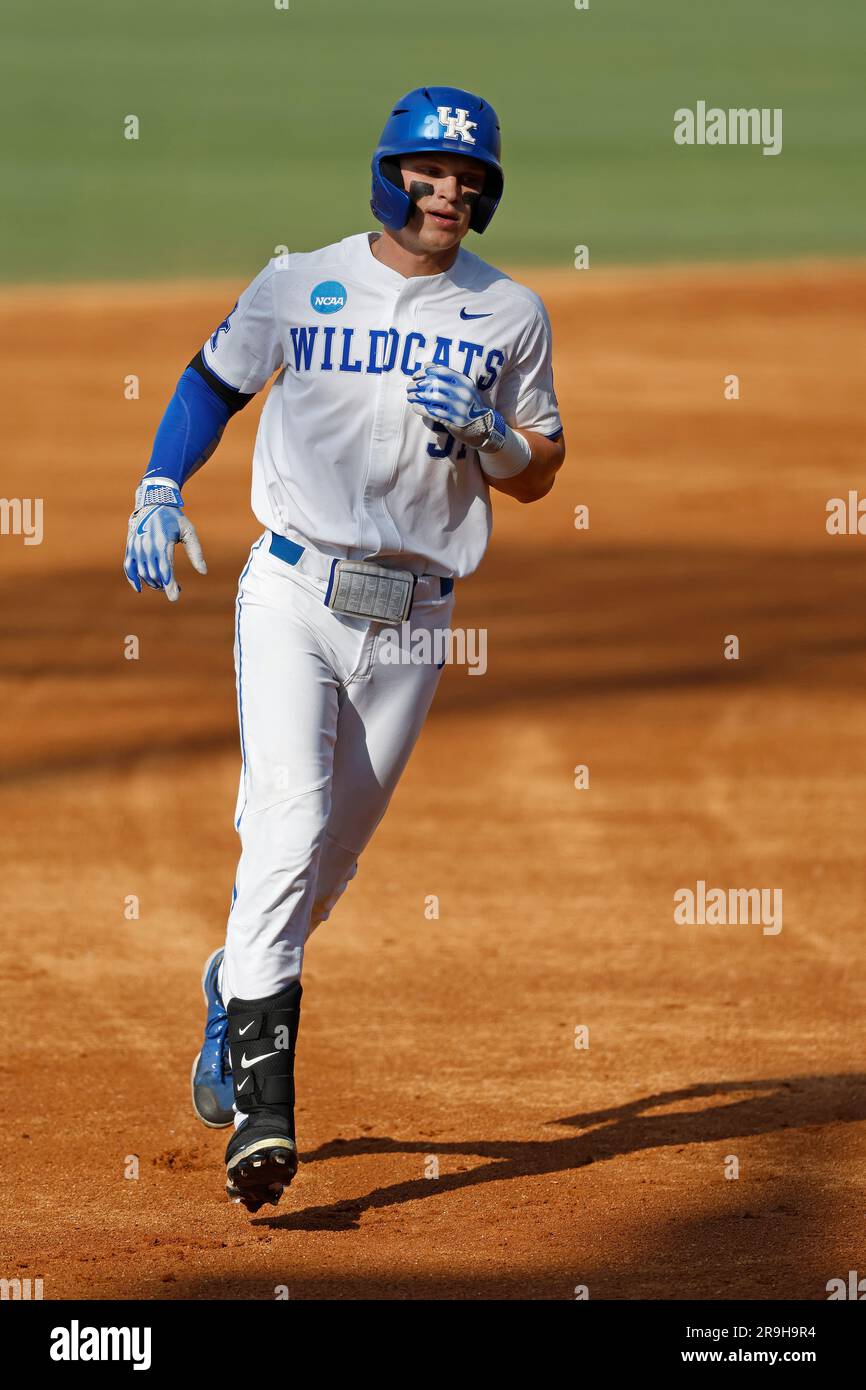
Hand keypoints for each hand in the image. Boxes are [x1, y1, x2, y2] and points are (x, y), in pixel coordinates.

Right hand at [123, 477, 206, 601]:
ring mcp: (136, 547)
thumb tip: (204, 572)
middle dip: (164, 585)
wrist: (153, 502)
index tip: (174, 598)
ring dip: (153, 583)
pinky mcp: (130, 547)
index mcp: (162, 543)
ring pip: (143, 573)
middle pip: (154, 575)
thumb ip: (196, 553)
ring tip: (164, 585)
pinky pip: (128, 567)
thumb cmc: (174, 518)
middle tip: (176, 588)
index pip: (166, 571)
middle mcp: (147, 546)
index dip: (170, 586)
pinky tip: (140, 588)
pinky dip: (132, 579)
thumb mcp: (189, 532)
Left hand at [407, 362, 494, 447]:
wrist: (481, 426)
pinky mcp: (455, 421)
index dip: (426, 372)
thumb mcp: (460, 387)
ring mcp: (459, 407)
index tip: (415, 376)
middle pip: (435, 384)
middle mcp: (463, 393)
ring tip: (410, 397)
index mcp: (464, 382)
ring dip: (418, 397)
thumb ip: (445, 375)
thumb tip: (427, 364)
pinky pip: (434, 412)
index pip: (442, 371)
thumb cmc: (466, 404)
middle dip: (418, 385)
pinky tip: (415, 407)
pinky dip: (422, 409)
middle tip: (409, 387)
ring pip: (433, 398)